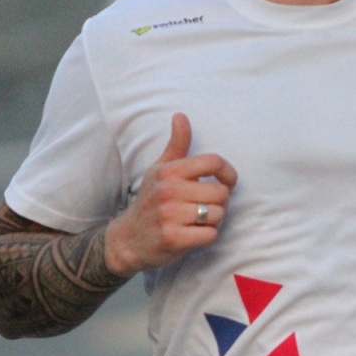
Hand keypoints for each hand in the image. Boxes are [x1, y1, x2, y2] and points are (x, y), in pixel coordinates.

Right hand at [103, 114, 236, 277]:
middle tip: (207, 207)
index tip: (227, 183)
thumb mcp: (160, 170)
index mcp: (169, 171)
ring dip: (214, 221)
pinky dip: (207, 236)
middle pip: (220, 192)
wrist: (127, 239)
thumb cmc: (150, 201)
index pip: (213, 162)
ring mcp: (169, 215)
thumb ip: (176, 145)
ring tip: (198, 221)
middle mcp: (168, 190)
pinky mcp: (173, 239)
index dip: (228, 173)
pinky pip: (209, 235)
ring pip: (217, 214)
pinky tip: (194, 234)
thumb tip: (181, 116)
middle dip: (220, 203)